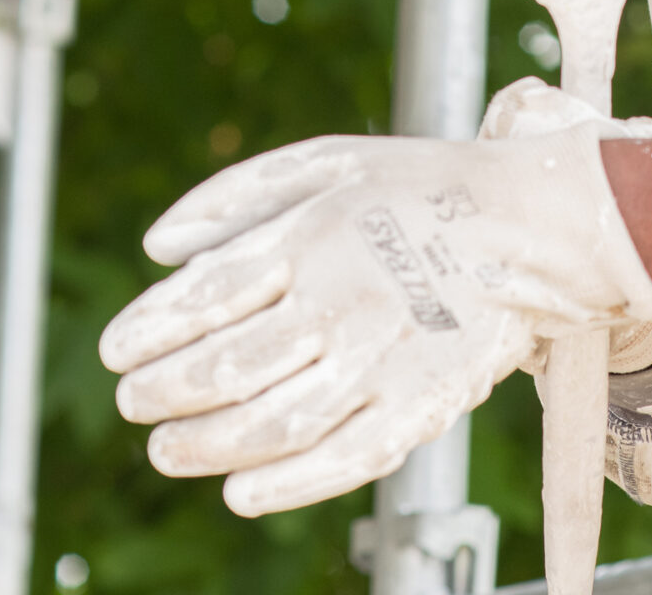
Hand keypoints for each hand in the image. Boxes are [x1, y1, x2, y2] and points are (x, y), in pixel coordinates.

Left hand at [100, 103, 651, 516]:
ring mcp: (381, 358)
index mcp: (313, 234)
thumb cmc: (419, 186)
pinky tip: (239, 491)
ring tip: (166, 449)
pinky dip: (281, 484)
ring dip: (203, 445)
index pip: (205, 297)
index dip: (149, 331)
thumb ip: (237, 194)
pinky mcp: (420, 405)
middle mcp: (341, 299)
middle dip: (162, 392)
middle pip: (225, 367)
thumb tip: (156, 247)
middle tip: (134, 402)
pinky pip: (340, 460)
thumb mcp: (327, 160)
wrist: (532, 222)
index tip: (118, 352)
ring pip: (269, 424)